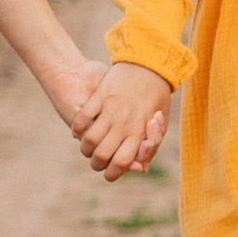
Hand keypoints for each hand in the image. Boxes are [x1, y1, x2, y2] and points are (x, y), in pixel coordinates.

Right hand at [73, 62, 173, 180]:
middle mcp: (124, 123)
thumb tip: (141, 168)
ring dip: (85, 148)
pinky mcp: (99, 97)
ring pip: (89, 139)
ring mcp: (110, 109)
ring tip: (87, 148)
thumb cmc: (157, 96)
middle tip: (96, 162)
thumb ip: (149, 146)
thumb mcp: (160, 122)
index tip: (109, 173)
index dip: (113, 173)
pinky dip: (77, 129)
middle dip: (96, 164)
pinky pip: (83, 119)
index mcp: (140, 131)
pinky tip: (78, 133)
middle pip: (102, 154)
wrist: (148, 63)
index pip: (123, 162)